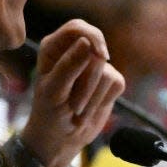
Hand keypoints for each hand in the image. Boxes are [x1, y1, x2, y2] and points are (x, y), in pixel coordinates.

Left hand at [20, 20, 124, 166]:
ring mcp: (94, 67)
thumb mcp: (54, 91)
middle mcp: (75, 53)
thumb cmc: (49, 113)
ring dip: (92, 96)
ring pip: (107, 70)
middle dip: (90, 79)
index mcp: (54, 48)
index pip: (78, 27)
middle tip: (75, 104)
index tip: (102, 56)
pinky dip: (103, 100)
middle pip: (97, 49)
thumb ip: (68, 66)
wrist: (61, 139)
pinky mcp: (109, 82)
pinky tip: (89, 109)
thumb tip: (86, 42)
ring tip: (77, 110)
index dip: (92, 38)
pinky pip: (117, 83)